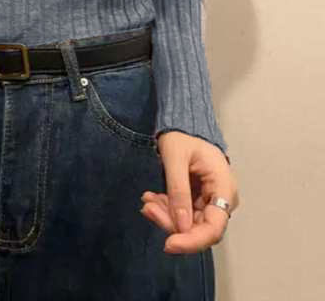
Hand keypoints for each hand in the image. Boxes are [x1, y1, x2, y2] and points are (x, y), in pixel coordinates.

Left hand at [140, 130, 239, 253]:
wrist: (183, 127)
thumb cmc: (183, 136)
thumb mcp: (176, 158)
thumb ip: (178, 190)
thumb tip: (181, 226)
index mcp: (224, 187)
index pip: (214, 227)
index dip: (192, 240)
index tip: (168, 244)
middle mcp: (221, 199)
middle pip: (198, 228)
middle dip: (170, 222)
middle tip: (147, 207)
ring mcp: (209, 202)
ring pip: (187, 224)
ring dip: (164, 215)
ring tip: (147, 200)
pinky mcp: (197, 202)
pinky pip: (181, 214)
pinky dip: (165, 209)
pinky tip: (151, 199)